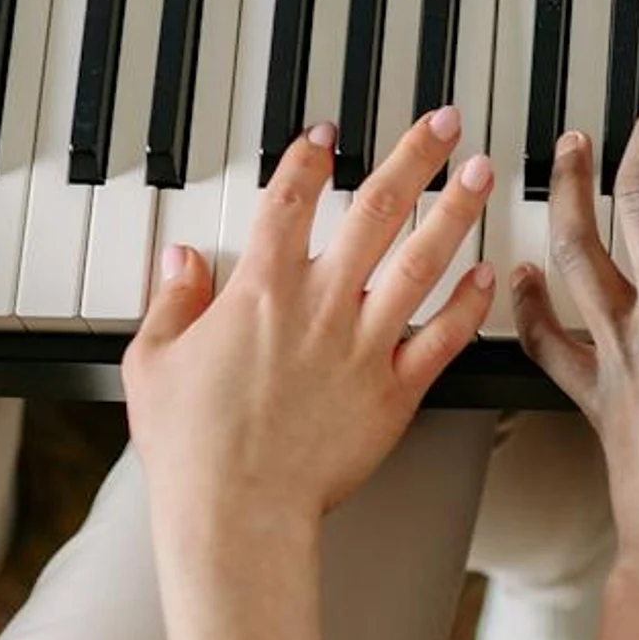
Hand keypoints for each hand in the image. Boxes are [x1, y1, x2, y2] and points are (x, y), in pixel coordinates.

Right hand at [124, 108, 497, 543]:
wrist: (236, 514)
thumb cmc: (191, 448)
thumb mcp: (153, 363)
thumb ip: (171, 303)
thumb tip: (180, 260)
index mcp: (260, 290)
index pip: (291, 200)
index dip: (310, 158)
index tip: (327, 135)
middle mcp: (322, 306)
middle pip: (377, 210)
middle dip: (416, 157)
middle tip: (444, 125)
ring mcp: (364, 347)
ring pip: (423, 261)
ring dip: (456, 211)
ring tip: (481, 175)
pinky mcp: (394, 394)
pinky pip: (442, 339)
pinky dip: (467, 304)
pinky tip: (485, 275)